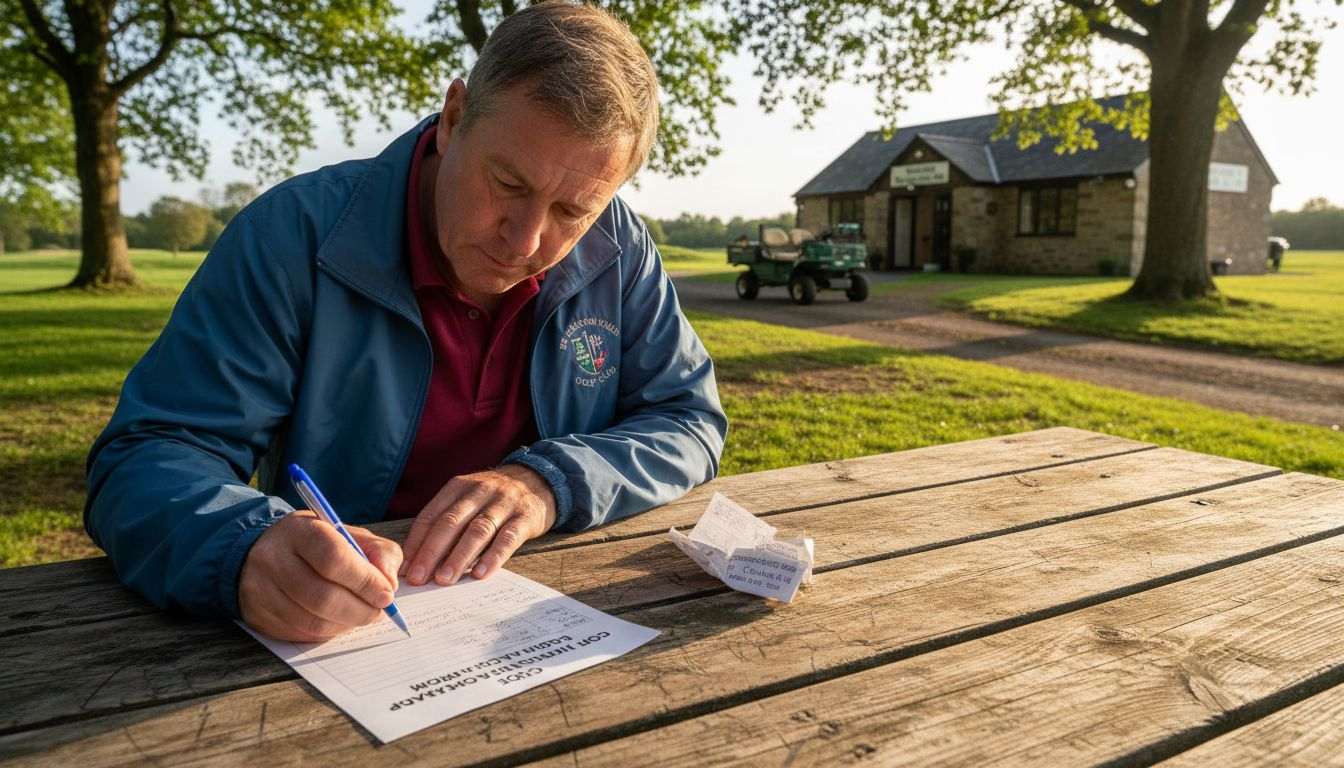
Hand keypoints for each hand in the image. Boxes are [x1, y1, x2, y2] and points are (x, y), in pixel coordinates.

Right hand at [239, 510, 401, 641]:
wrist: (265, 554)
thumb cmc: (317, 545)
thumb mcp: (349, 534)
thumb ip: (379, 552)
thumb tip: (389, 583)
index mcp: (299, 531)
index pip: (334, 559)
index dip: (365, 581)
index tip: (386, 594)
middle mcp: (273, 559)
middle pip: (323, 597)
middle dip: (361, 610)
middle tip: (379, 611)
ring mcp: (261, 590)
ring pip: (314, 621)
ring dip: (348, 624)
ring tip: (362, 615)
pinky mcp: (260, 617)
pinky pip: (303, 634)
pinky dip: (330, 631)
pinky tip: (339, 620)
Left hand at [399, 465, 556, 586]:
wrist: (538, 480)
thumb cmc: (493, 498)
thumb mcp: (468, 499)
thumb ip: (446, 522)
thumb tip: (418, 560)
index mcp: (458, 487)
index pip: (431, 516)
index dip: (416, 543)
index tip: (404, 569)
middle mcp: (479, 491)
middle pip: (450, 523)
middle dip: (431, 552)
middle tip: (418, 578)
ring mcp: (504, 503)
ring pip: (477, 530)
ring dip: (458, 557)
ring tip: (445, 580)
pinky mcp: (525, 516)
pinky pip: (508, 538)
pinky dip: (493, 557)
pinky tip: (480, 574)